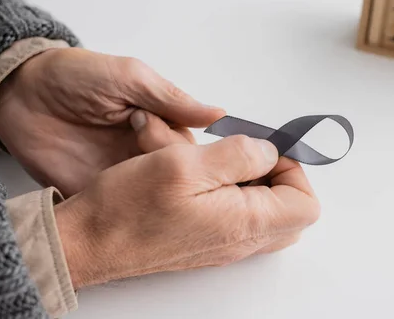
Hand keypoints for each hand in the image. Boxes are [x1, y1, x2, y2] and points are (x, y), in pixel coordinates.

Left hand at [0, 47, 224, 196]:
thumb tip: (218, 113)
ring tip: (126, 165)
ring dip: (146, 189)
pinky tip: (120, 201)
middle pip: (176, 175)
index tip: (152, 126)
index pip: (190, 148)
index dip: (179, 145)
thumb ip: (171, 99)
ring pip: (152, 196)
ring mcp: (122, 175)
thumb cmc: (74, 76)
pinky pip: (119, 209)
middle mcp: (144, 152)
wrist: (20, 94)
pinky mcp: (96, 192)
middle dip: (162, 161)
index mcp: (159, 124)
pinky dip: (123, 209)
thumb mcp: (130, 77)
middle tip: (134, 132)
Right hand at [54, 110, 319, 287]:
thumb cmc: (126, 208)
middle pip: (290, 209)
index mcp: (244, 223)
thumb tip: (269, 151)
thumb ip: (239, 155)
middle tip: (246, 153)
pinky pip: (236, 215)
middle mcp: (239, 241)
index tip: (264, 149)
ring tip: (212, 159)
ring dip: (247, 178)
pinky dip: (226, 189)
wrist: (87, 243)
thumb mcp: (185, 164)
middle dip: (275, 174)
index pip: (306, 204)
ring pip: (263, 211)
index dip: (294, 169)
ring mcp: (223, 244)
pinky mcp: (206, 240)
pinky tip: (196, 171)